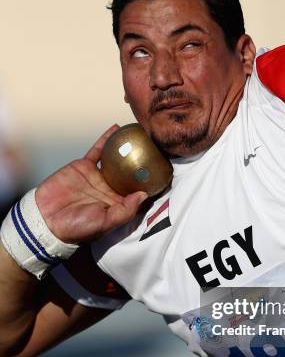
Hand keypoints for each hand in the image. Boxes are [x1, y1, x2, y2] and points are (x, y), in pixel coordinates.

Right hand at [35, 125, 147, 243]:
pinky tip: (117, 129)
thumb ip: (125, 210)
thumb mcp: (105, 222)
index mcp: (118, 203)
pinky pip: (98, 150)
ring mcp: (98, 176)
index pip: (139, 191)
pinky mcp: (85, 166)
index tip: (165, 170)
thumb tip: (144, 195)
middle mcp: (111, 188)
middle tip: (157, 146)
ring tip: (141, 134)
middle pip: (131, 172)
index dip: (151, 182)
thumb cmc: (77, 227)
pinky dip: (107, 139)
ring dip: (127, 147)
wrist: (46, 219)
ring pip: (117, 158)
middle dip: (143, 161)